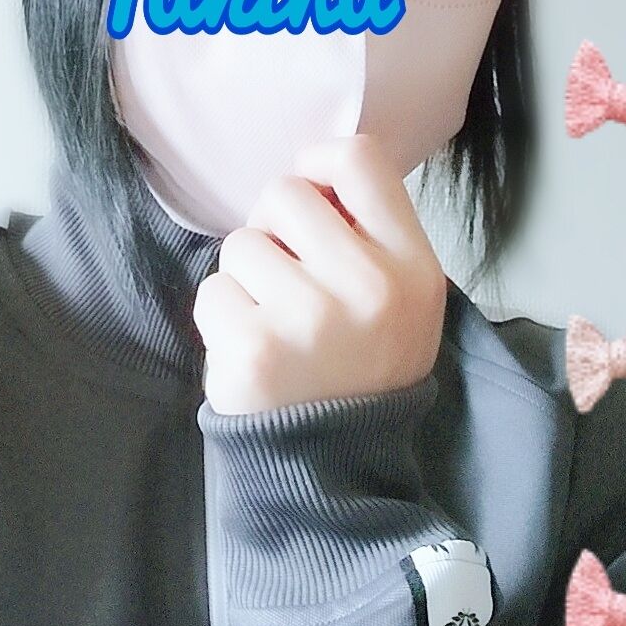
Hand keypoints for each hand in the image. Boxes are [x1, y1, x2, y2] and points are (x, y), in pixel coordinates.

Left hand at [193, 133, 447, 414]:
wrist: (337, 465)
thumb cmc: (362, 365)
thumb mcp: (404, 297)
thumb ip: (371, 232)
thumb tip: (313, 170)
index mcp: (412, 267)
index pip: (359, 159)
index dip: (320, 163)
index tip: (313, 194)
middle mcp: (367, 286)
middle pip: (286, 194)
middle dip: (274, 229)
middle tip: (289, 278)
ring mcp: (307, 318)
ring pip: (241, 244)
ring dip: (247, 278)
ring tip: (275, 323)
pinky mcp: (252, 348)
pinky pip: (213, 291)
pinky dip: (223, 318)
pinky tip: (253, 350)